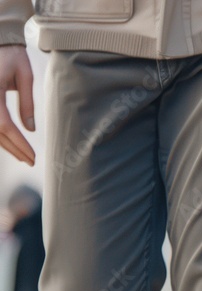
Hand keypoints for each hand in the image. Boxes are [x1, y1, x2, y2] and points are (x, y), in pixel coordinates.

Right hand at [0, 45, 33, 164]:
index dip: (18, 144)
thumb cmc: (11, 54)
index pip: (4, 125)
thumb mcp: (24, 76)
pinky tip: (10, 141)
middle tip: (31, 161)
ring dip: (5, 144)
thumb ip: (27, 103)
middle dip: (13, 148)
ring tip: (23, 156)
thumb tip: (30, 130)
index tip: (33, 156)